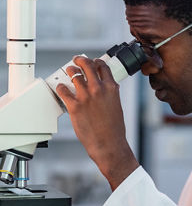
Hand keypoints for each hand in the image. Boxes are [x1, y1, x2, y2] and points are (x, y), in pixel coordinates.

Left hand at [55, 56, 139, 190]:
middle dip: (80, 60)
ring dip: (69, 71)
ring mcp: (85, 97)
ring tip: (68, 72)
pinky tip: (61, 88)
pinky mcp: (74, 106)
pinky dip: (61, 87)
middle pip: (87, 65)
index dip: (96, 62)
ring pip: (73, 74)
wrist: (109, 145)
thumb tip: (105, 87)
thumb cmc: (114, 130)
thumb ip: (110, 94)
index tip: (93, 62)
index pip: (102, 66)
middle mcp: (98, 89)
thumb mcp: (117, 106)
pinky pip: (63, 90)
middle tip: (77, 60)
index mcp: (111, 88)